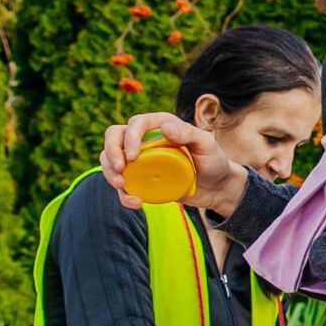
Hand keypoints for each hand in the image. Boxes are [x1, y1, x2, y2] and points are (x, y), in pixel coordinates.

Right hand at [98, 111, 246, 212]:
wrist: (216, 187)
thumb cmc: (213, 161)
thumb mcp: (206, 145)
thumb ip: (189, 133)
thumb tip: (164, 128)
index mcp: (160, 125)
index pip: (135, 124)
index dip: (129, 138)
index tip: (132, 157)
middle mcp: (146, 139)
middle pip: (114, 136)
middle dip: (110, 151)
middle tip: (119, 170)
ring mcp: (140, 159)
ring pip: (110, 159)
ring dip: (109, 172)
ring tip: (121, 187)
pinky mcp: (140, 178)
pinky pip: (122, 183)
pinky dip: (123, 194)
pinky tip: (136, 202)